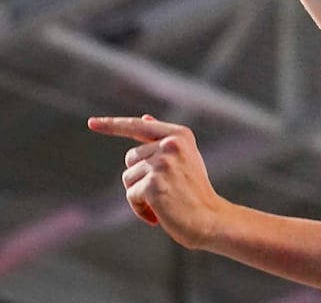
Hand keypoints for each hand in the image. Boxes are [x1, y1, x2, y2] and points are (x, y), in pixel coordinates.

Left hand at [88, 114, 226, 248]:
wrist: (211, 220)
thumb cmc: (196, 191)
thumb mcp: (184, 159)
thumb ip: (162, 139)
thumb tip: (144, 119)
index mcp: (180, 134)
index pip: (138, 126)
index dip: (112, 124)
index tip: (92, 122)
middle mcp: (171, 144)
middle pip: (131, 157)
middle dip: (140, 176)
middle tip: (164, 191)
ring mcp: (162, 163)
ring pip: (128, 177)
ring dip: (140, 195)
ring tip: (162, 203)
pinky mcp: (153, 183)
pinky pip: (131, 195)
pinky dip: (140, 209)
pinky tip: (158, 215)